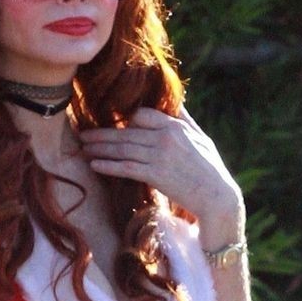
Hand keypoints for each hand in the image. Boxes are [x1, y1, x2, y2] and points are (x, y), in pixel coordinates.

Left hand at [80, 103, 242, 233]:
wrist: (218, 197)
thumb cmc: (210, 169)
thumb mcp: (200, 138)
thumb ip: (184, 120)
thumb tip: (175, 103)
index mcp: (175, 125)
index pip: (142, 114)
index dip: (127, 120)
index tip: (115, 127)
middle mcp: (165, 137)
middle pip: (126, 131)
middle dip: (102, 134)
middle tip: (83, 135)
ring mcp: (159, 155)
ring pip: (122, 148)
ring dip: (100, 148)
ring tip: (84, 148)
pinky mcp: (155, 175)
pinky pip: (126, 167)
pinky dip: (108, 165)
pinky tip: (95, 165)